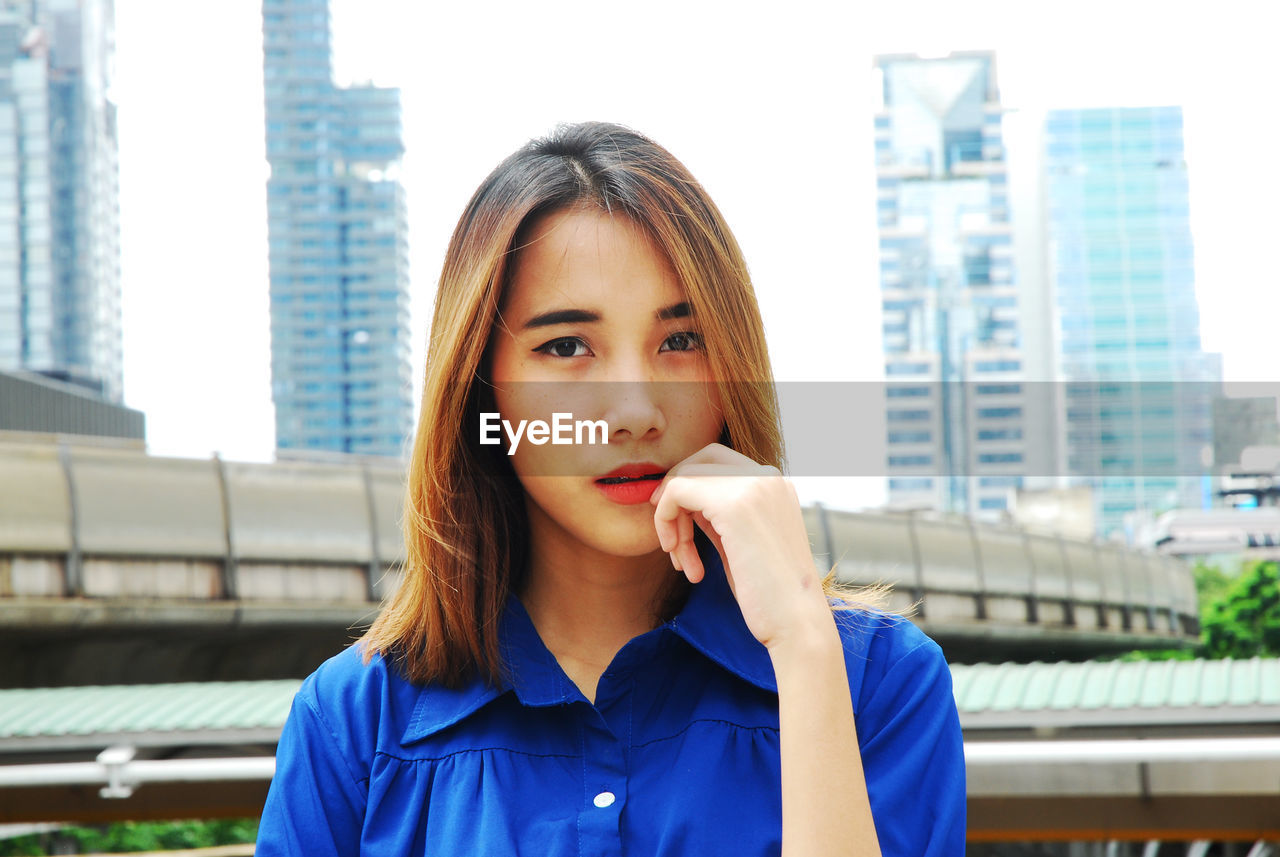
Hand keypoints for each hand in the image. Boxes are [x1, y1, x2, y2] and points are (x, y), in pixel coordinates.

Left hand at [649, 443, 830, 650]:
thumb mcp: (741, 542)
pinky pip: (677, 491)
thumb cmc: (769, 594)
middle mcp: (767, 477)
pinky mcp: (734, 505)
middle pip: (700, 460)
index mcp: (774, 484)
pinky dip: (665, 520)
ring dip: (670, 519)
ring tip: (681, 561)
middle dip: (675, 496)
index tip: (678, 528)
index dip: (689, 489)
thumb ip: (718, 515)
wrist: (797, 623)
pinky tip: (679, 557)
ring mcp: (753, 486)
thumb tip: (682, 498)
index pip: (718, 462)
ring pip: (685, 476)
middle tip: (670, 539)